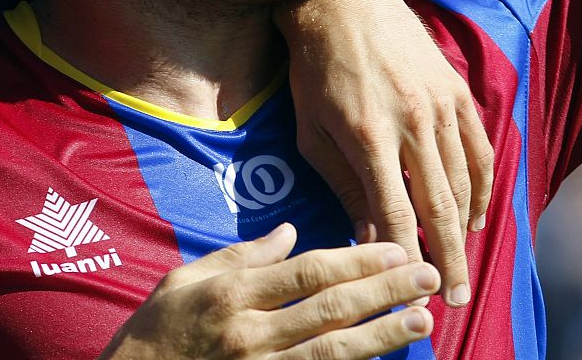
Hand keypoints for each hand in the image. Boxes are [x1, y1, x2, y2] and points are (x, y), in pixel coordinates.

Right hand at [100, 224, 435, 359]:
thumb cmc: (155, 332)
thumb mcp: (185, 280)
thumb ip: (241, 256)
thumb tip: (291, 233)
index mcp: (231, 296)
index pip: (308, 273)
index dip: (356, 262)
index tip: (395, 251)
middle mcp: (250, 335)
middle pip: (330, 310)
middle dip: (383, 293)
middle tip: (426, 277)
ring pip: (333, 352)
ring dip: (382, 336)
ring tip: (421, 320)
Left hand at [278, 0, 494, 307]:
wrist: (343, 1)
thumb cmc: (314, 69)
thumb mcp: (312, 131)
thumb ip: (343, 185)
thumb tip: (369, 237)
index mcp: (370, 136)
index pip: (395, 215)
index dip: (405, 259)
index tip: (410, 292)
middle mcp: (413, 123)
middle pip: (440, 208)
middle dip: (447, 261)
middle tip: (453, 301)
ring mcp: (441, 106)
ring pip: (465, 184)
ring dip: (465, 232)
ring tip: (460, 267)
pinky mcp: (458, 92)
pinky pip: (480, 151)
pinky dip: (482, 190)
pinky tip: (475, 218)